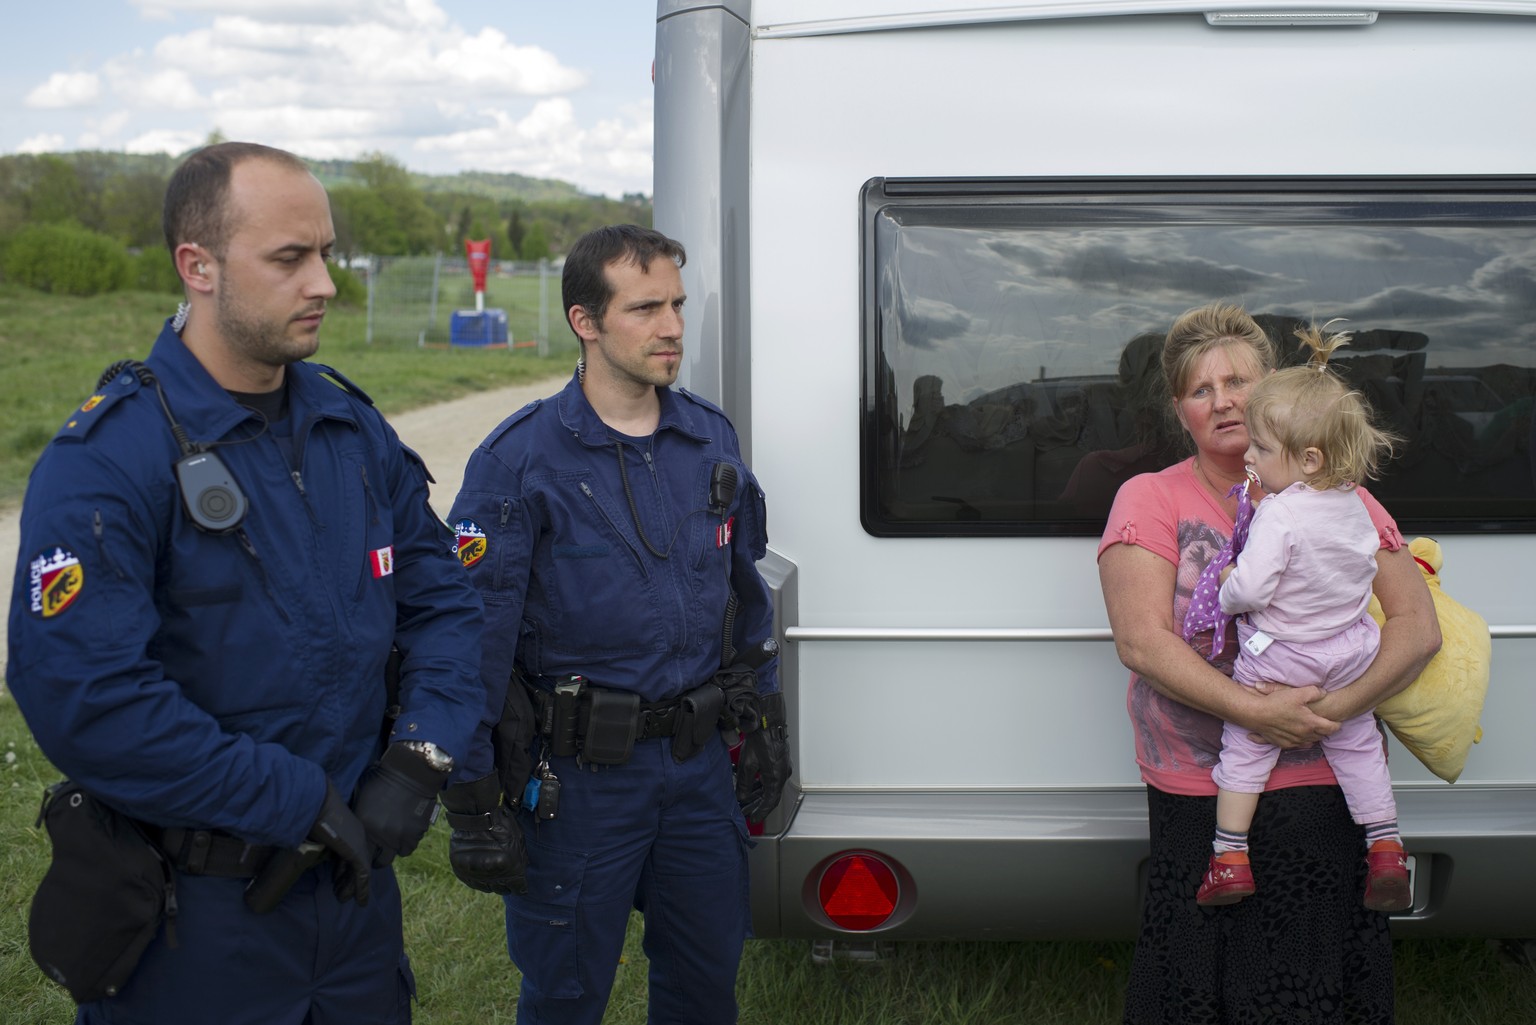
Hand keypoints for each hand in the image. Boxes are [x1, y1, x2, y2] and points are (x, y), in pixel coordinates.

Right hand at [309, 782, 371, 905]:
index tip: (335, 880)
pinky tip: (361, 901)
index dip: (343, 869)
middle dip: (347, 880)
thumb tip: (304, 849)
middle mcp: (357, 836)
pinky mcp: (356, 852)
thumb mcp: (313, 828)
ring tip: (343, 899)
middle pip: (355, 863)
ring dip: (352, 887)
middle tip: (340, 894)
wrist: (315, 803)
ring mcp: (359, 844)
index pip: (349, 852)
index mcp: (349, 828)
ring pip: (360, 872)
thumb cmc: (309, 811)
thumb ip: (314, 839)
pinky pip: (362, 875)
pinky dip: (362, 889)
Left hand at [352, 743, 450, 866]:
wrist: (411, 771)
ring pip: (397, 853)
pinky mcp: (416, 833)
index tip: (364, 854)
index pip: (361, 854)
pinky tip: (406, 831)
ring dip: (395, 847)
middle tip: (379, 851)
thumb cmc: (383, 779)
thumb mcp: (362, 795)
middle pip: (381, 861)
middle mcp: (382, 836)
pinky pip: (410, 846)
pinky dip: (408, 841)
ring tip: (395, 836)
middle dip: (379, 858)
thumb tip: (351, 828)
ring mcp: (401, 836)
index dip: (363, 856)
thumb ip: (358, 816)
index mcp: (365, 827)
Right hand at [440, 774, 527, 894]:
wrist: (475, 815)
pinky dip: (479, 880)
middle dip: (506, 885)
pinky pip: (473, 883)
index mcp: (510, 868)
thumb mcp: (518, 840)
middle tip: (506, 879)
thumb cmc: (500, 824)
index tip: (519, 885)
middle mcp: (494, 875)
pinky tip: (483, 873)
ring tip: (493, 874)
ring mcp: (476, 874)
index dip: (519, 886)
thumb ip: (521, 860)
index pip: (518, 888)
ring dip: (492, 883)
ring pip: (488, 888)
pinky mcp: (462, 872)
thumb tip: (521, 872)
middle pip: (502, 890)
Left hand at [735, 692, 791, 823]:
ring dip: (759, 795)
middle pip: (771, 796)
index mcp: (776, 778)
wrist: (768, 721)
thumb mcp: (748, 765)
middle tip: (746, 812)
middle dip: (757, 805)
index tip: (753, 819)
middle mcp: (782, 774)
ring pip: (771, 787)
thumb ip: (745, 784)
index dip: (761, 812)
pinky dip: (762, 785)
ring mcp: (782, 767)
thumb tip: (743, 797)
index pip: (770, 802)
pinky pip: (771, 778)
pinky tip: (752, 786)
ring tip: (746, 800)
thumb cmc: (760, 741)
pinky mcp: (779, 761)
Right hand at [1246, 682, 1337, 748]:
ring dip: (1314, 737)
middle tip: (1326, 725)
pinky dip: (1300, 742)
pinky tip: (1298, 737)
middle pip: (1321, 736)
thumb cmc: (1277, 703)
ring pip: (1309, 742)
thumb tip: (1324, 693)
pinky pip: (1296, 745)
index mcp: (1311, 723)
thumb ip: (1314, 692)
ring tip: (1313, 731)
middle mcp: (1304, 735)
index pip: (1331, 728)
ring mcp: (1293, 741)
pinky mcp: (1282, 744)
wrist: (1255, 714)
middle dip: (1325, 731)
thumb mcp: (1298, 692)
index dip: (1337, 725)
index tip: (1338, 722)